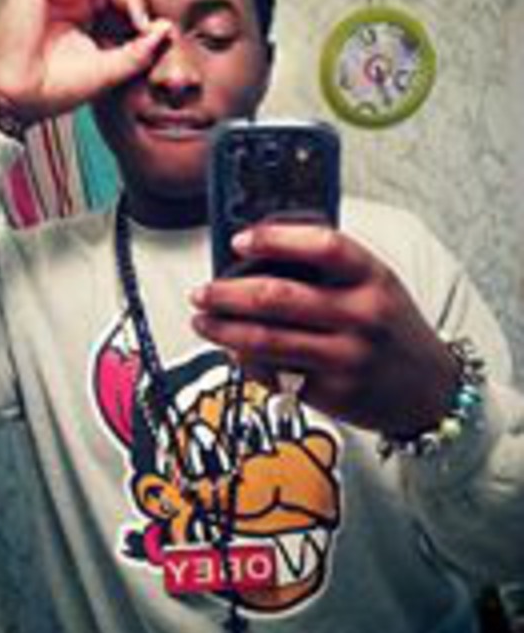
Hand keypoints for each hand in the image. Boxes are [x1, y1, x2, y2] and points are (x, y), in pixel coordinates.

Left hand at [192, 221, 458, 436]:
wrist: (430, 390)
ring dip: (224, 330)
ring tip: (203, 321)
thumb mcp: (377, 285)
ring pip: (266, 340)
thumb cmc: (393, 330)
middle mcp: (361, 316)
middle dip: (227, 293)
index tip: (239, 240)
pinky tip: (234, 351)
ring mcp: (346, 357)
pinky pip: (276, 374)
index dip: (274, 239)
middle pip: (278, 297)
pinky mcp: (333, 393)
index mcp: (373, 277)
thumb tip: (262, 257)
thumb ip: (330, 271)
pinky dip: (246, 361)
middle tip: (202, 291)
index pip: (322, 246)